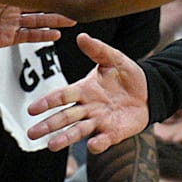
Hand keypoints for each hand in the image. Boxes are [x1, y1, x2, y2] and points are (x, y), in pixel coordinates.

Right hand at [28, 32, 148, 152]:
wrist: (150, 91)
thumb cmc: (127, 76)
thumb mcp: (114, 60)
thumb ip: (98, 50)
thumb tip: (81, 36)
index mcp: (84, 90)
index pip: (61, 96)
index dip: (47, 102)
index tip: (32, 109)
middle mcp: (88, 108)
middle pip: (64, 117)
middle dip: (48, 125)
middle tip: (32, 133)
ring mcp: (99, 121)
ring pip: (78, 131)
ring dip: (65, 138)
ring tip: (51, 145)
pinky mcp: (113, 132)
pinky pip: (103, 140)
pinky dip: (97, 144)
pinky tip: (92, 145)